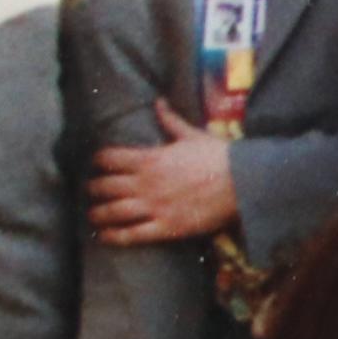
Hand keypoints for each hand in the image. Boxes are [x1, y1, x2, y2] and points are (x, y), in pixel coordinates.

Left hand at [90, 99, 239, 243]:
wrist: (246, 183)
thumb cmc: (221, 157)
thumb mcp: (193, 135)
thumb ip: (171, 121)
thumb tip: (159, 102)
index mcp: (150, 159)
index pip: (109, 158)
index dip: (98, 161)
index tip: (97, 164)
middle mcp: (147, 183)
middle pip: (105, 186)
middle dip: (94, 188)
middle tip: (91, 191)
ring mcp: (156, 207)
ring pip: (113, 212)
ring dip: (98, 214)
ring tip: (93, 216)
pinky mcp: (168, 227)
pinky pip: (133, 234)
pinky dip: (115, 236)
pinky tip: (105, 236)